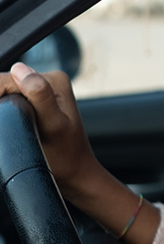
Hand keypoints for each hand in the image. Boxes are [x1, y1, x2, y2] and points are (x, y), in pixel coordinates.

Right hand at [0, 63, 159, 243]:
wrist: (76, 175)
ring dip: (1, 108)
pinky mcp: (35, 102)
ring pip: (3, 94)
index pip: (4, 80)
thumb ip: (40, 96)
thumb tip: (20, 69)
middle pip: (3, 85)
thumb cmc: (65, 157)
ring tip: (13, 129)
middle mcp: (49, 79)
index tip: (5, 123)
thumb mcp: (52, 126)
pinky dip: (5, 112)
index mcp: (54, 79)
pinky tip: (12, 126)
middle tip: (10, 129)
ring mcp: (41, 90)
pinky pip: (9, 102)